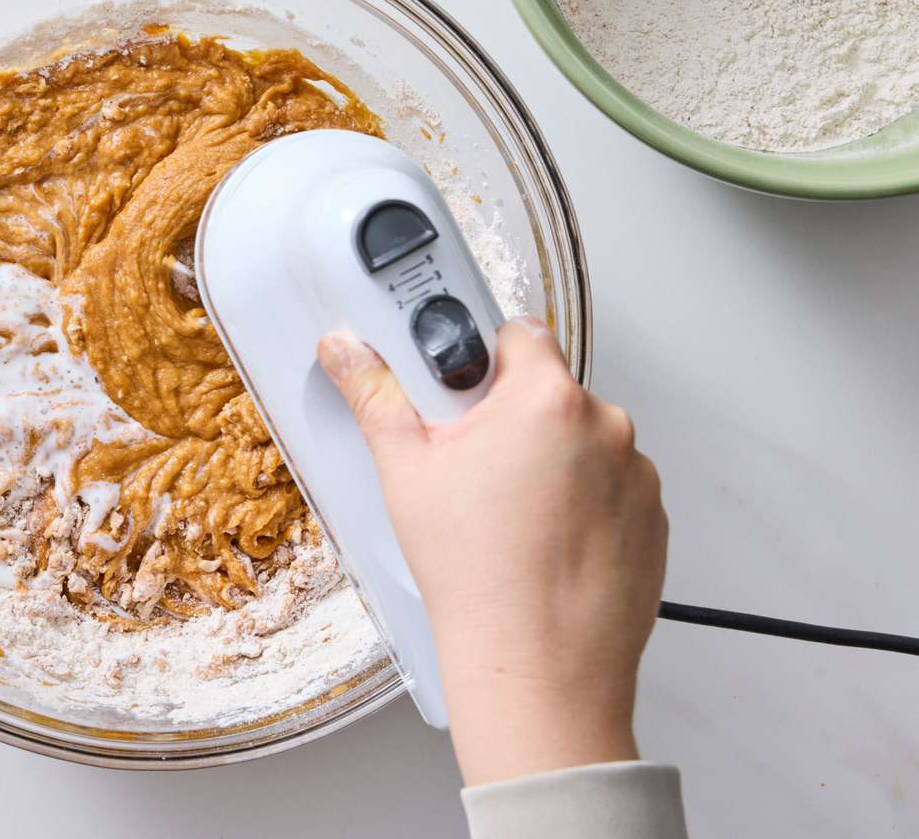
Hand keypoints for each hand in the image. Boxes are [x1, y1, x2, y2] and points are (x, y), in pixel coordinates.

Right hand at [317, 318, 666, 785]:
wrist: (537, 667)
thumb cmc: (478, 575)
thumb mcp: (405, 471)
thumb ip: (375, 394)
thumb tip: (347, 350)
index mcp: (546, 399)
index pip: (519, 334)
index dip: (483, 359)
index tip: (460, 392)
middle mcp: (606, 428)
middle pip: (550, 393)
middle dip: (511, 418)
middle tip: (471, 468)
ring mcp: (637, 477)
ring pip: (582, 444)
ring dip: (552, 463)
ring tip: (507, 518)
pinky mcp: (653, 521)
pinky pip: (611, 491)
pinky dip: (581, 506)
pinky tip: (540, 543)